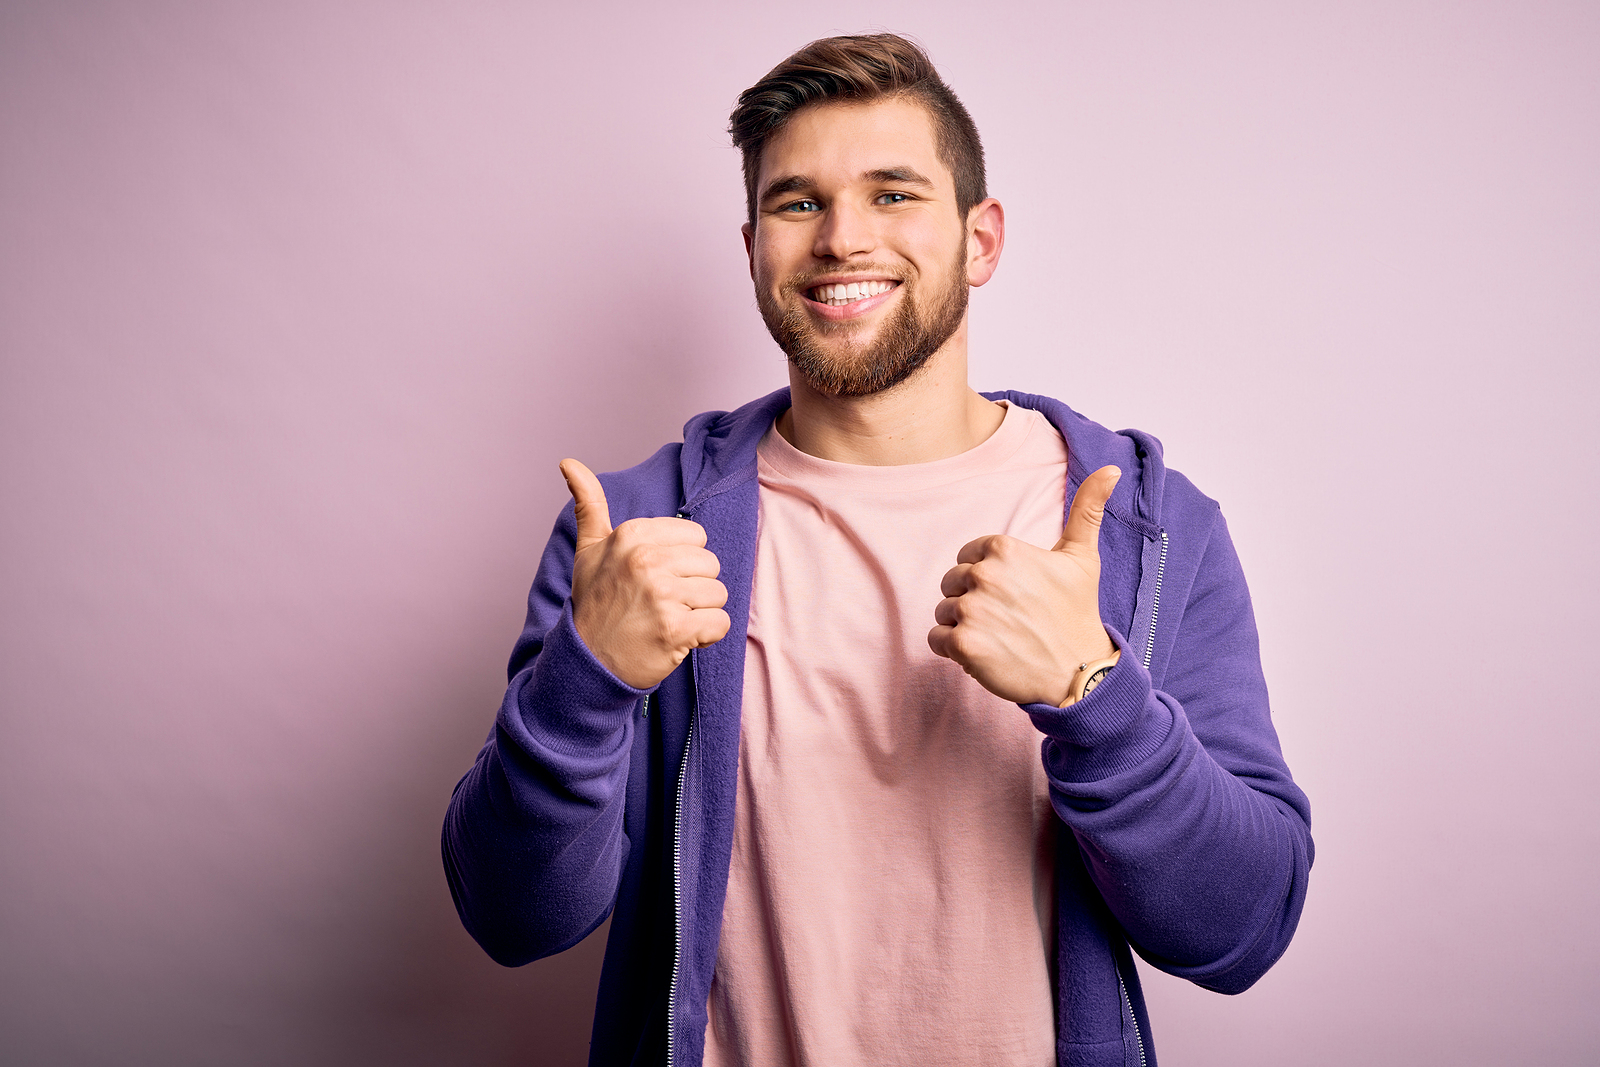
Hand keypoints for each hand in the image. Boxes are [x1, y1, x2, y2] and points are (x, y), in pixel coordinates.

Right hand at [560, 459, 730, 689]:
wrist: (587, 663)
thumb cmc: (595, 604)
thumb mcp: (588, 550)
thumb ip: (588, 504)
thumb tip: (568, 462)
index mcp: (632, 535)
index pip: (696, 537)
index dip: (682, 562)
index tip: (655, 579)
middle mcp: (646, 560)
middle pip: (711, 565)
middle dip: (693, 587)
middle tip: (661, 604)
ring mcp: (661, 596)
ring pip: (718, 594)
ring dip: (700, 613)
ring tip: (668, 620)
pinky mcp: (675, 630)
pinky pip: (720, 624)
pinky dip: (706, 636)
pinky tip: (679, 639)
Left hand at [927, 466, 1121, 705]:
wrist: (1078, 673)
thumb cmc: (1077, 613)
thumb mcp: (1082, 558)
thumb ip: (1087, 510)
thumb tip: (1111, 469)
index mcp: (1004, 548)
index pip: (968, 557)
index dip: (987, 579)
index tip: (1014, 596)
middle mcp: (984, 574)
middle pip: (952, 583)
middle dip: (973, 601)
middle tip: (1009, 619)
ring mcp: (971, 609)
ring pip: (943, 612)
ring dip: (964, 627)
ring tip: (999, 636)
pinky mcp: (962, 643)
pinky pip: (935, 639)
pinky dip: (954, 650)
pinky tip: (986, 653)